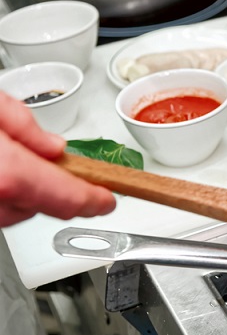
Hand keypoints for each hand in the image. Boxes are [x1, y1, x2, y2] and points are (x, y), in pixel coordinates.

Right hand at [0, 93, 115, 226]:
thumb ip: (23, 125)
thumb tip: (53, 146)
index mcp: (8, 173)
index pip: (69, 198)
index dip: (94, 201)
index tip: (108, 200)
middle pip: (42, 205)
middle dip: (51, 185)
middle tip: (45, 159)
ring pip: (17, 210)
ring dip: (23, 189)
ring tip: (6, 156)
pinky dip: (2, 192)